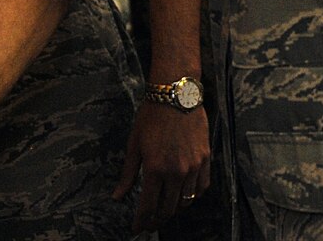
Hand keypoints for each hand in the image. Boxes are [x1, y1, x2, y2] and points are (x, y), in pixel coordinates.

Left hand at [114, 102, 211, 231]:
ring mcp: (193, 166)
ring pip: (186, 201)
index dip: (141, 221)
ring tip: (166, 210)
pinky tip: (185, 195)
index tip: (137, 229)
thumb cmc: (152, 116)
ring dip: (174, 209)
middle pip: (168, 208)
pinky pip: (201, 187)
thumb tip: (118, 196)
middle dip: (157, 220)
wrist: (176, 94)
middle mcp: (176, 171)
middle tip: (150, 223)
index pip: (148, 206)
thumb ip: (128, 174)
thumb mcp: (134, 144)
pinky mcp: (205, 159)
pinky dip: (193, 195)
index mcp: (155, 168)